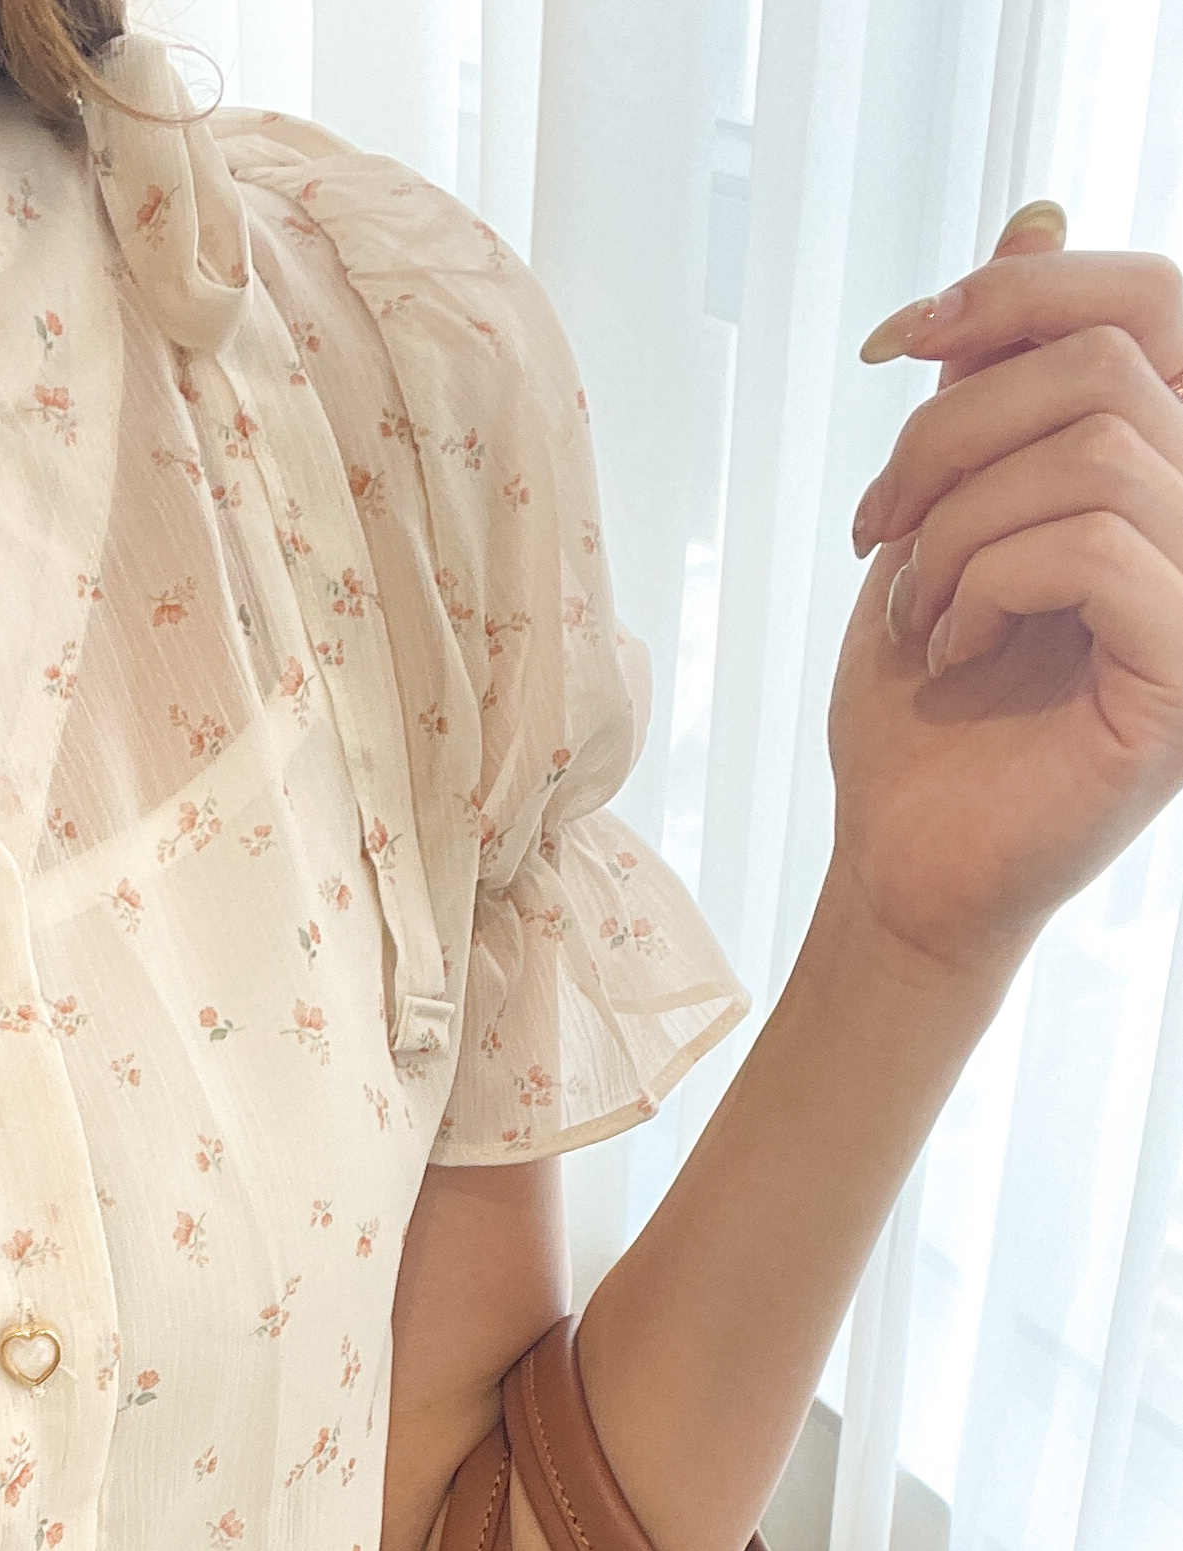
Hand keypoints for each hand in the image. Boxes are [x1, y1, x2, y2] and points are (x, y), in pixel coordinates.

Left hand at [827, 213, 1182, 986]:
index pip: (1147, 301)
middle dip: (951, 432)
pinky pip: (1099, 549)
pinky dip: (986, 588)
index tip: (898, 344)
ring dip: (957, 528)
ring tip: (916, 608)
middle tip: (876, 525)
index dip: (1016, 291)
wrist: (902, 860)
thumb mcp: (941, 510)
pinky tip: (947, 652)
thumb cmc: (925, 704)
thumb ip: (998, 377)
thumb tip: (1036, 212)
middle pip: (1103, 363)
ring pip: (1093, 453)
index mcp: (1166, 465)